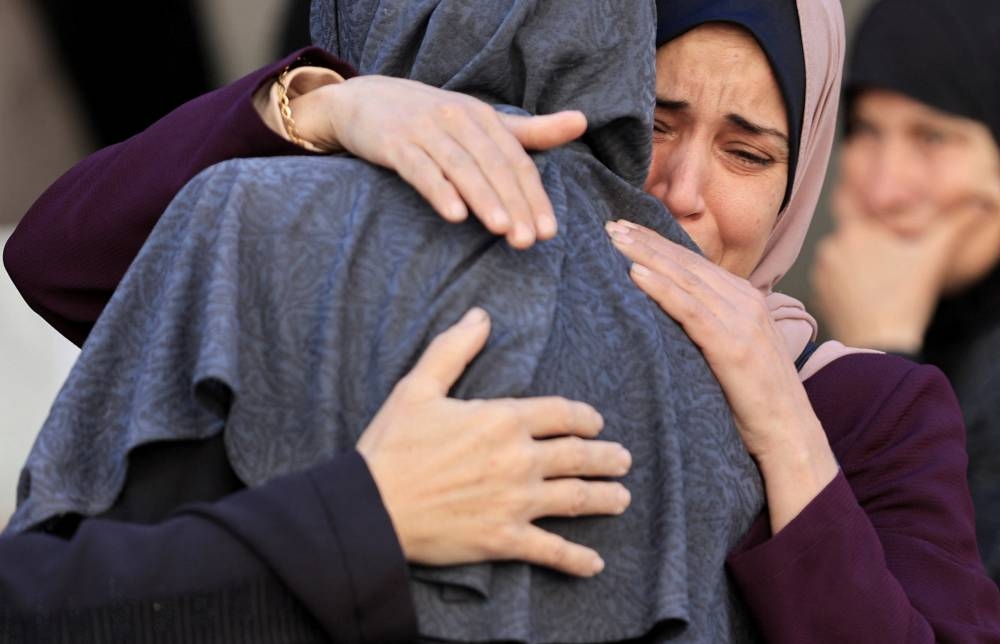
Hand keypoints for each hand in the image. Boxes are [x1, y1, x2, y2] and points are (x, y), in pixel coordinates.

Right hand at [290, 75, 587, 248]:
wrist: (366, 101)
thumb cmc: (432, 120)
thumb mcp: (481, 122)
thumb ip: (530, 131)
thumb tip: (583, 122)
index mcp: (483, 117)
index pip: (517, 160)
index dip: (534, 196)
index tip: (549, 232)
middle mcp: (458, 119)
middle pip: (494, 166)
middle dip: (514, 204)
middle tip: (528, 241)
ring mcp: (425, 130)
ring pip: (462, 167)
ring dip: (484, 199)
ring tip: (502, 230)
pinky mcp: (395, 143)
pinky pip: (420, 169)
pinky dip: (438, 190)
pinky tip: (454, 215)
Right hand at [357, 308, 631, 576]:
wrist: (370, 507)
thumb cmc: (391, 446)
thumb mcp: (418, 387)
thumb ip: (453, 349)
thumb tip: (481, 316)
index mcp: (501, 419)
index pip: (561, 414)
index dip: (584, 417)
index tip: (595, 423)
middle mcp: (518, 459)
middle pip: (578, 456)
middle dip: (606, 457)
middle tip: (623, 460)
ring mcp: (515, 501)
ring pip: (575, 499)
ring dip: (605, 498)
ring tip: (622, 498)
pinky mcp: (504, 539)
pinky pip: (551, 550)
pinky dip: (576, 559)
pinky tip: (595, 564)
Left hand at [605, 221, 836, 532]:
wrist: (790, 434)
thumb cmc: (754, 401)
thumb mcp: (731, 353)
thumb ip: (708, 328)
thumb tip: (668, 318)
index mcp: (745, 300)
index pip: (694, 264)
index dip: (658, 244)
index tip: (625, 230)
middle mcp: (745, 302)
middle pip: (686, 263)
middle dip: (646, 241)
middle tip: (609, 224)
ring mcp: (741, 321)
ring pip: (684, 279)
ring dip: (646, 256)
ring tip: (614, 239)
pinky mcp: (732, 346)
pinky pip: (689, 310)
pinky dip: (660, 289)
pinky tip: (634, 274)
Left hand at [811, 185, 986, 352]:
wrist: (881, 342)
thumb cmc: (906, 298)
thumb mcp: (934, 257)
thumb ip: (954, 224)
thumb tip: (977, 202)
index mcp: (854, 232)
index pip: (846, 198)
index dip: (856, 193)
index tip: (865, 195)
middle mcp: (830, 247)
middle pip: (850, 231)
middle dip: (866, 237)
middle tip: (889, 254)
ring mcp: (820, 272)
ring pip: (840, 254)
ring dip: (855, 259)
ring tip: (880, 276)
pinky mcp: (817, 293)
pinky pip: (832, 277)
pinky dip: (845, 280)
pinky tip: (866, 290)